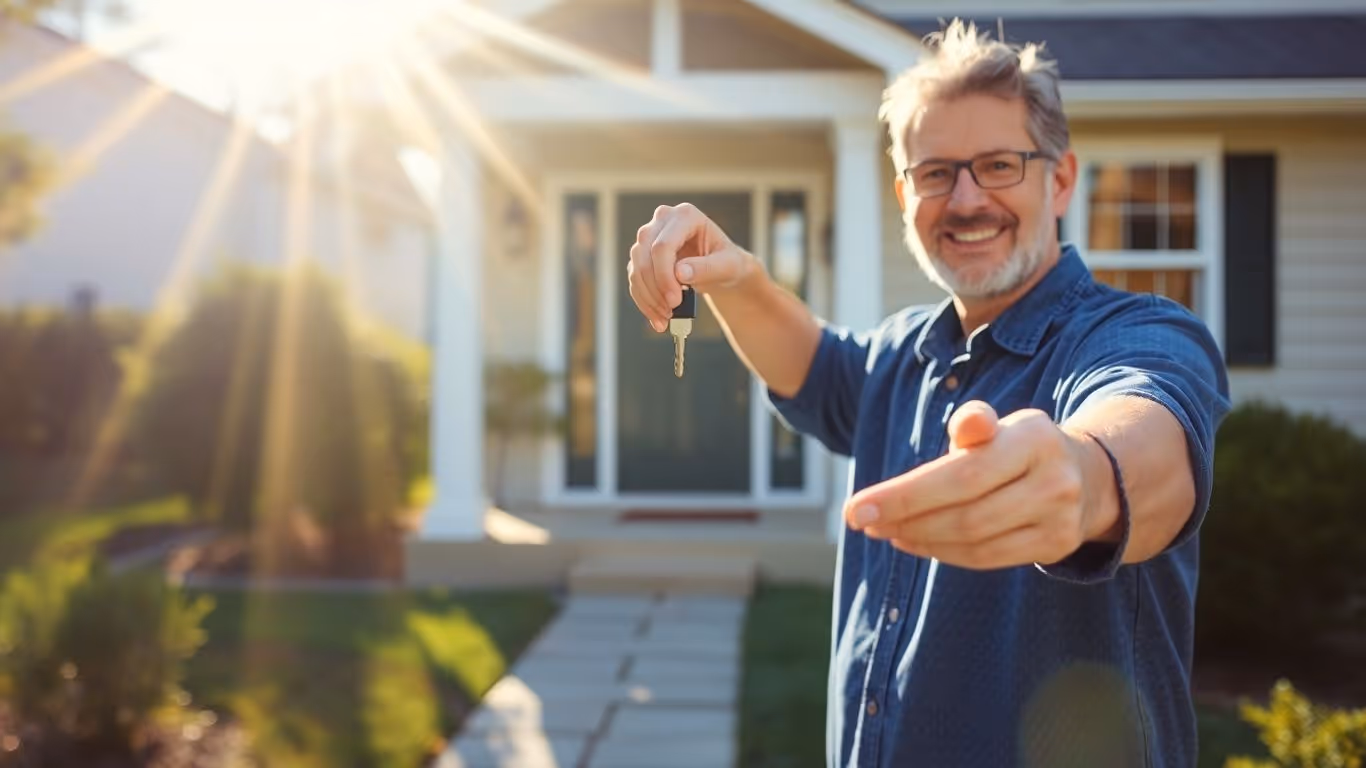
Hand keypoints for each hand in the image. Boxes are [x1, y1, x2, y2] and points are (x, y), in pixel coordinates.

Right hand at [628, 203, 755, 331]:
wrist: (721, 268)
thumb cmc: (727, 262)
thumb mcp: (727, 266)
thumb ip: (706, 267)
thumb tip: (679, 273)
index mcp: (686, 216)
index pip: (663, 245)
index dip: (664, 275)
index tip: (674, 300)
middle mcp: (663, 220)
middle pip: (643, 254)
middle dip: (655, 288)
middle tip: (670, 311)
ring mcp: (650, 236)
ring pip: (636, 268)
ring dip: (648, 297)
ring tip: (666, 318)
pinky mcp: (643, 255)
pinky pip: (635, 279)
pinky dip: (645, 300)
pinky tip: (658, 317)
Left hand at [843, 401, 1112, 569]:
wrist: (1088, 477)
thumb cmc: (1019, 446)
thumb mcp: (1001, 424)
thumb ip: (974, 423)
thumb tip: (969, 422)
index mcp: (1034, 438)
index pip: (961, 473)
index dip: (906, 495)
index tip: (855, 507)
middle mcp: (1053, 480)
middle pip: (965, 513)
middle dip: (905, 518)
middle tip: (863, 521)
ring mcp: (1059, 519)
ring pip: (974, 540)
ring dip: (920, 537)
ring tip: (885, 529)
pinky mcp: (1055, 547)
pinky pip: (987, 558)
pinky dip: (944, 552)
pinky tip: (914, 541)